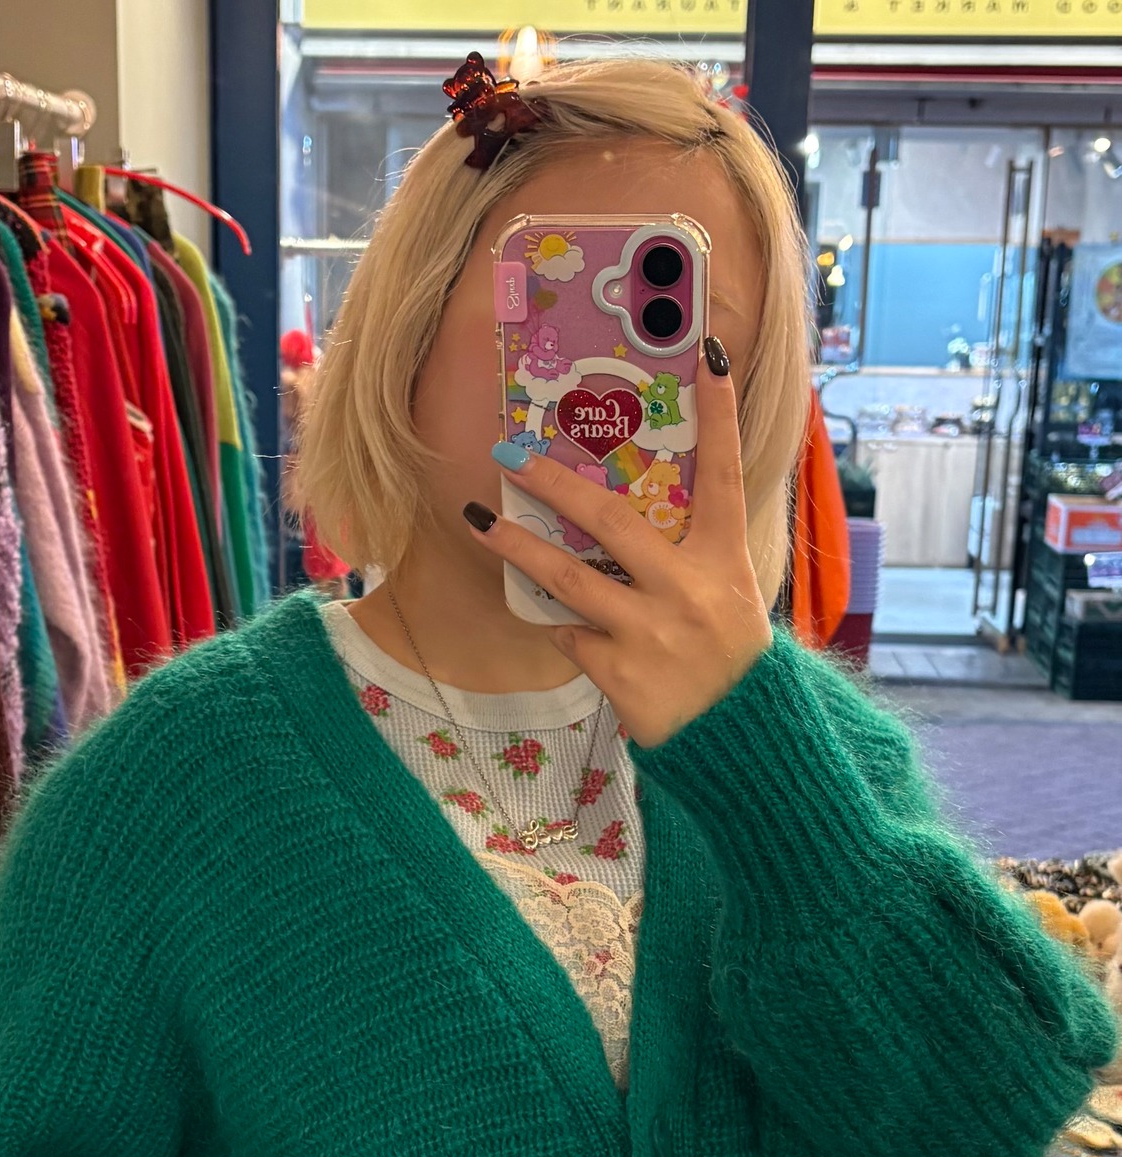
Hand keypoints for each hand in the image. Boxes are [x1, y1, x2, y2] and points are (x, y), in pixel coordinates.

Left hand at [468, 339, 771, 748]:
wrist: (735, 743)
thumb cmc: (729, 666)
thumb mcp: (728, 600)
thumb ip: (689, 558)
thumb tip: (631, 517)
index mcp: (724, 562)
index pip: (726, 473)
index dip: (721, 413)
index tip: (708, 353)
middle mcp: (689, 590)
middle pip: (612, 521)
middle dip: (557, 483)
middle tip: (513, 455)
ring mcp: (652, 633)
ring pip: (568, 578)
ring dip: (518, 547)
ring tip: (480, 523)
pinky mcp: (621, 674)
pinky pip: (571, 635)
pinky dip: (559, 624)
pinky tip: (554, 618)